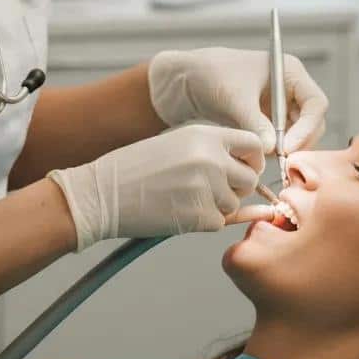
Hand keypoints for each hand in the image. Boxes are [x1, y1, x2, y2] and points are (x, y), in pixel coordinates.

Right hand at [47, 124, 265, 251]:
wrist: (102, 192)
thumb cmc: (137, 168)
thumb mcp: (177, 146)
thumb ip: (216, 155)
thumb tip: (256, 175)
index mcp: (206, 134)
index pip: (254, 145)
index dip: (251, 160)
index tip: (241, 169)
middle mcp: (210, 158)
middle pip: (250, 179)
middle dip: (236, 188)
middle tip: (208, 190)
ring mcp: (206, 187)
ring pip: (234, 204)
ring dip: (217, 206)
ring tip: (183, 197)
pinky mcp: (198, 216)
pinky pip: (217, 223)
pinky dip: (202, 222)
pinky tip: (176, 210)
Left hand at [148, 47, 328, 154]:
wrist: (183, 79)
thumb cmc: (210, 75)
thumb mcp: (234, 98)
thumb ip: (255, 123)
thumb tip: (274, 149)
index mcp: (289, 72)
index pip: (316, 104)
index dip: (307, 128)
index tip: (287, 147)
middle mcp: (288, 89)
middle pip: (310, 123)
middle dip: (298, 142)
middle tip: (281, 162)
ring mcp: (278, 106)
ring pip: (295, 135)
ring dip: (284, 149)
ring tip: (262, 156)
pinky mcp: (264, 120)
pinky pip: (278, 140)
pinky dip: (271, 150)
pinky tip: (255, 154)